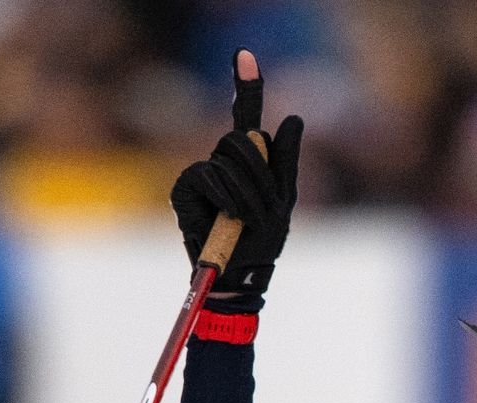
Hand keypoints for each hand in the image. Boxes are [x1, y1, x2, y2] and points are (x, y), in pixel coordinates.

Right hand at [169, 48, 302, 310]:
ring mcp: (201, 174)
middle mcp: (222, 161)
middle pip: (241, 137)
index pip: (245, 116)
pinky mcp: (183, 188)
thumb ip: (286, 161)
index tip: (244, 55)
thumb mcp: (284, 200)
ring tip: (247, 220)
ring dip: (247, 192)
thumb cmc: (262, 241)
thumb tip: (293, 117)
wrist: (240, 274)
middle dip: (260, 172)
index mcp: (248, 161)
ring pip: (229, 159)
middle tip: (264, 208)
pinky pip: (208, 176)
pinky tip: (227, 217)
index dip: (246, 85)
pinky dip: (225, 197)